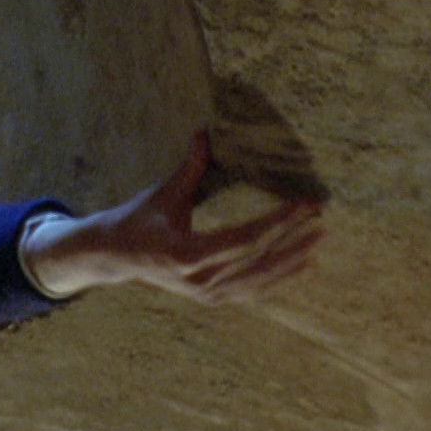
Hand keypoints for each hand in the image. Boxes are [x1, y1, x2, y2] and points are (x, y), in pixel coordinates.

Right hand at [23, 131, 323, 303]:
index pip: (243, 239)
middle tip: (319, 219)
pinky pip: (250, 290)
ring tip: (316, 239)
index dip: (276, 222)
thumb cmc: (135, 221)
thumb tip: (205, 133)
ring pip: (258, 280)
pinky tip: (299, 264)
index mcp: (185, 255)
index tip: (301, 205)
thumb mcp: (162, 195)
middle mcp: (198, 280)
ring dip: (290, 260)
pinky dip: (276, 277)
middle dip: (292, 240)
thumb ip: (189, 168)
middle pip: (257, 262)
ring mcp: (204, 293)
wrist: (112, 256)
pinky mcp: (208, 297)